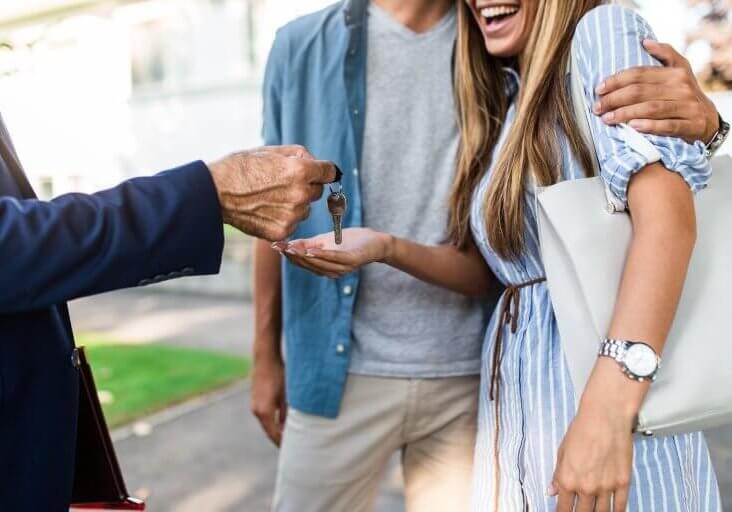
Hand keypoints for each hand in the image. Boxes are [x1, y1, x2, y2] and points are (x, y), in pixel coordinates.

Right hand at [208, 145, 337, 240]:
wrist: (214, 193)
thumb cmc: (240, 168)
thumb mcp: (270, 151)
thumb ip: (299, 155)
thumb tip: (316, 163)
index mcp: (300, 171)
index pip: (330, 172)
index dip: (324, 171)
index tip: (321, 173)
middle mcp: (300, 194)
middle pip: (317, 192)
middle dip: (306, 186)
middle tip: (283, 184)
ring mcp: (292, 215)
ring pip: (305, 209)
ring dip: (295, 204)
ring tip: (270, 198)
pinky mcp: (282, 231)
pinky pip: (293, 223)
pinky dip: (284, 218)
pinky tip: (266, 210)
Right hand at [250, 352, 286, 445]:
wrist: (266, 358)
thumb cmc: (279, 375)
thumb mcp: (288, 396)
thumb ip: (289, 414)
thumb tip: (292, 428)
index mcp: (264, 412)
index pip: (274, 435)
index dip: (283, 443)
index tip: (293, 449)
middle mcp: (256, 411)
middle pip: (269, 431)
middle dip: (280, 438)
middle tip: (293, 446)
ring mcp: (254, 405)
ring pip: (267, 423)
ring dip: (277, 428)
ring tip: (290, 434)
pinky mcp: (255, 400)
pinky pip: (265, 415)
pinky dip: (273, 420)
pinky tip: (283, 421)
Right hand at [274, 227, 391, 277]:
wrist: (376, 242)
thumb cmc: (351, 241)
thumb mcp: (325, 241)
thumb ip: (308, 243)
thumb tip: (288, 243)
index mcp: (324, 267)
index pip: (302, 263)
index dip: (288, 255)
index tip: (274, 246)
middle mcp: (331, 272)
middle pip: (308, 264)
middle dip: (293, 256)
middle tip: (279, 247)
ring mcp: (342, 268)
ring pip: (319, 263)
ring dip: (304, 256)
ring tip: (291, 249)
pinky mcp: (351, 260)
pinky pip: (334, 258)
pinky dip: (322, 254)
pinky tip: (311, 249)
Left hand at [549, 360, 638, 511]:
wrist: (605, 417)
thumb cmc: (582, 429)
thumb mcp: (562, 452)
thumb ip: (558, 474)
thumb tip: (552, 490)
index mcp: (568, 480)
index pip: (563, 509)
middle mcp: (587, 487)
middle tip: (579, 510)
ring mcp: (606, 487)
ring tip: (594, 510)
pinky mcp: (623, 482)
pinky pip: (620, 506)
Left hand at [594, 39, 718, 143]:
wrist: (708, 120)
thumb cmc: (684, 94)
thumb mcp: (680, 70)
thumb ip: (665, 54)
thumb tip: (645, 41)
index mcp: (675, 73)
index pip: (640, 74)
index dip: (616, 81)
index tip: (599, 89)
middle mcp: (682, 88)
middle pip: (641, 92)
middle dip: (614, 99)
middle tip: (597, 107)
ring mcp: (687, 107)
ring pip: (651, 108)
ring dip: (625, 114)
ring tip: (607, 118)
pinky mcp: (691, 125)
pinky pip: (668, 126)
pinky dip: (649, 126)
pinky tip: (632, 127)